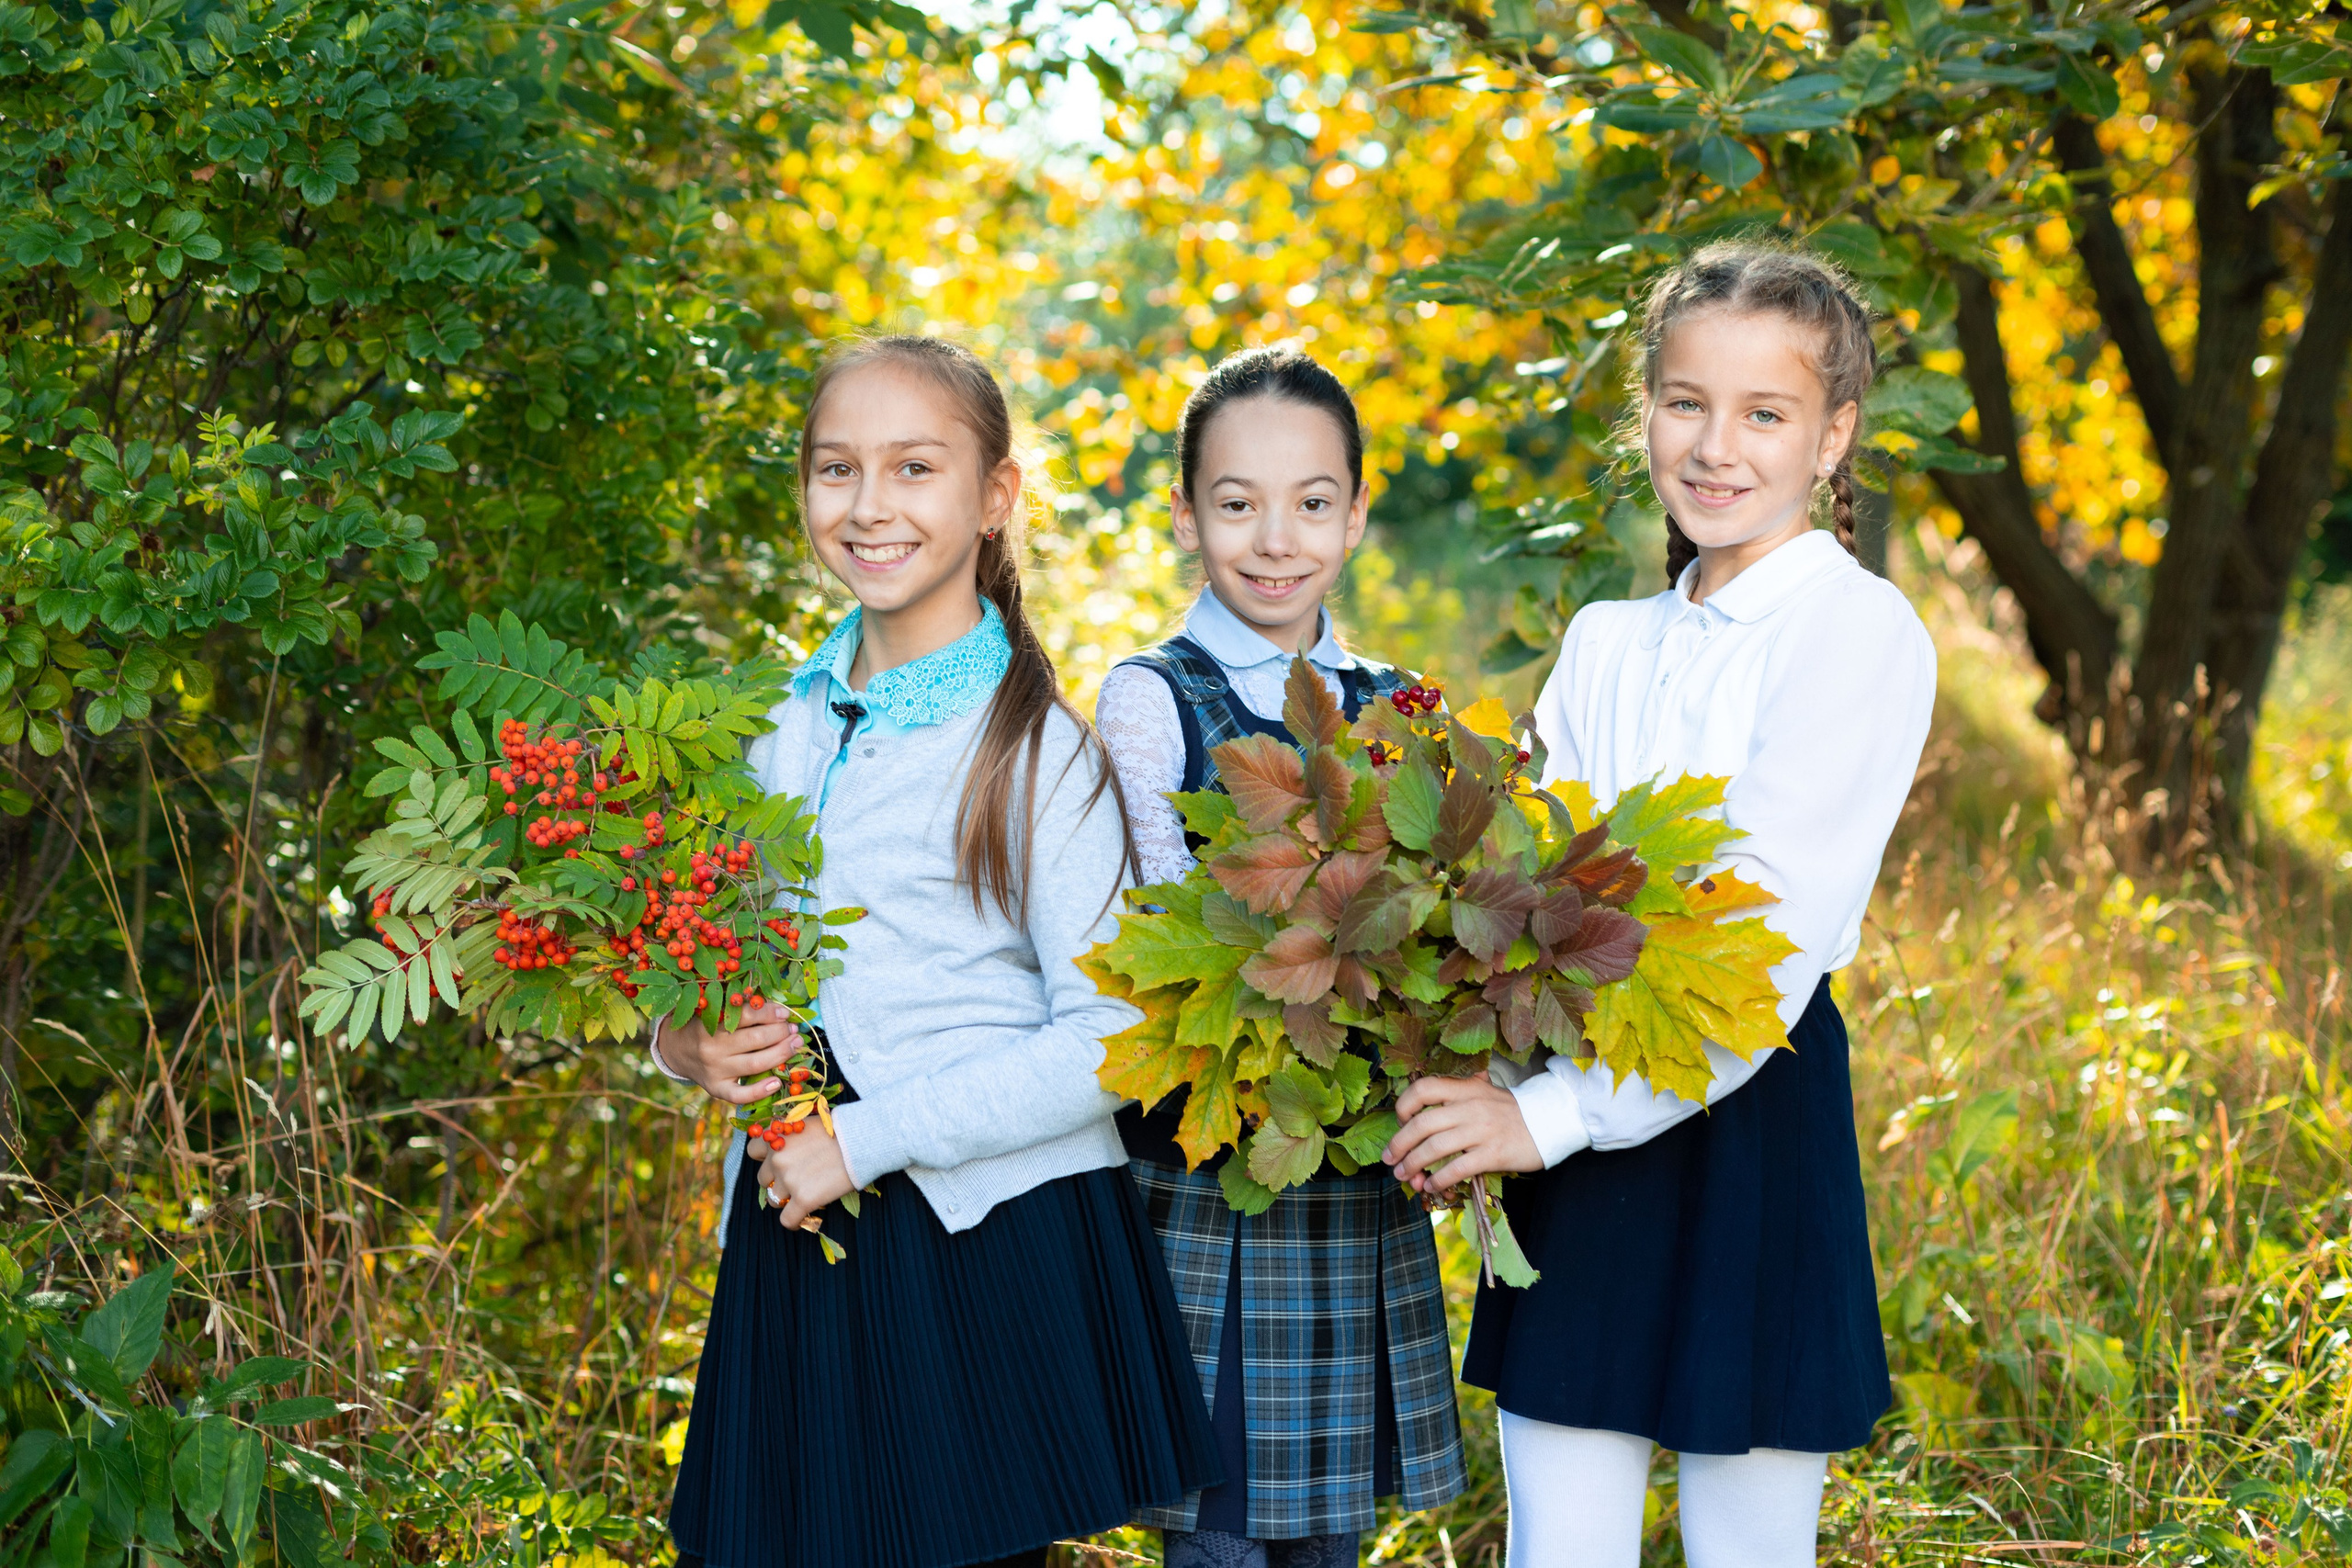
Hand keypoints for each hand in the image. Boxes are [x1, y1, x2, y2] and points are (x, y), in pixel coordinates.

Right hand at [656, 1003, 802, 1104]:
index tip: (785, 1013)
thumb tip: (778, 1009)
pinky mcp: (716, 1089)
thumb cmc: (703, 1026)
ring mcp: (715, 1071)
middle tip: (793, 1029)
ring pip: (754, 1064)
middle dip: (780, 1033)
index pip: (746, 1016)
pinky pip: (740, 1095)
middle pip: (755, 1040)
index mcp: (710, 1024)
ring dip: (780, 1054)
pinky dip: (760, 1091)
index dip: (769, 1013)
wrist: (676, 1050)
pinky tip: (777, 1082)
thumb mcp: (714, 1011)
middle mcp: (712, 1049)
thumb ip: (740, 1009)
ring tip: (795, 1045)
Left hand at [756, 1124, 854, 1230]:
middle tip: (797, 1179)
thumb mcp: (806, 1123)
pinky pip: (787, 1220)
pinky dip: (793, 1222)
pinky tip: (801, 1218)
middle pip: (764, 1178)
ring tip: (803, 1196)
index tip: (778, 1161)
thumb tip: (785, 1151)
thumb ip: (790, 1136)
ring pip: (773, 1200)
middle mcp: (777, 1158)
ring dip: (786, 1199)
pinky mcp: (804, 1199)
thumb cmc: (840, 1129)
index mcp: (776, 1137)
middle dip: (777, 1180)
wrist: (861, 1140)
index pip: (753, 1151)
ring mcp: (789, 1180)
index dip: (765, 1158)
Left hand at [1384, 1072, 1544, 1191]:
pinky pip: (1457, 1168)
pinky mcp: (1493, 1154)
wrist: (1550, 1121)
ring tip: (1404, 1176)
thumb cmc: (1510, 1112)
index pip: (1423, 1088)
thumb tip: (1416, 1120)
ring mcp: (1482, 1130)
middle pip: (1421, 1124)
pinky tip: (1431, 1186)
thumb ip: (1454, 1099)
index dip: (1403, 1105)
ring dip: (1413, 1165)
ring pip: (1434, 1148)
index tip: (1400, 1122)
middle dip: (1399, 1145)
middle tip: (1390, 1159)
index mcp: (1465, 1088)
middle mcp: (1470, 1106)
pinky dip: (1438, 1180)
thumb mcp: (1482, 1093)